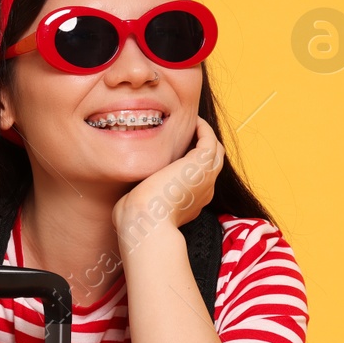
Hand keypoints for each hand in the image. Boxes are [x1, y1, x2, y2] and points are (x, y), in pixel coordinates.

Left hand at [113, 114, 224, 235]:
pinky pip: (210, 139)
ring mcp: (206, 178)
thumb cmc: (136, 221)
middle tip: (185, 131)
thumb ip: (140, 199)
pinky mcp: (202, 164)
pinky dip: (202, 128)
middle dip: (201, 146)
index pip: (198, 178)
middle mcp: (203, 191)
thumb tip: (128, 197)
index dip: (189, 162)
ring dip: (205, 135)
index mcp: (191, 203)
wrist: (146, 222)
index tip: (174, 150)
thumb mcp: (140, 207)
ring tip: (189, 122)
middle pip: (212, 163)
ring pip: (215, 151)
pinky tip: (189, 120)